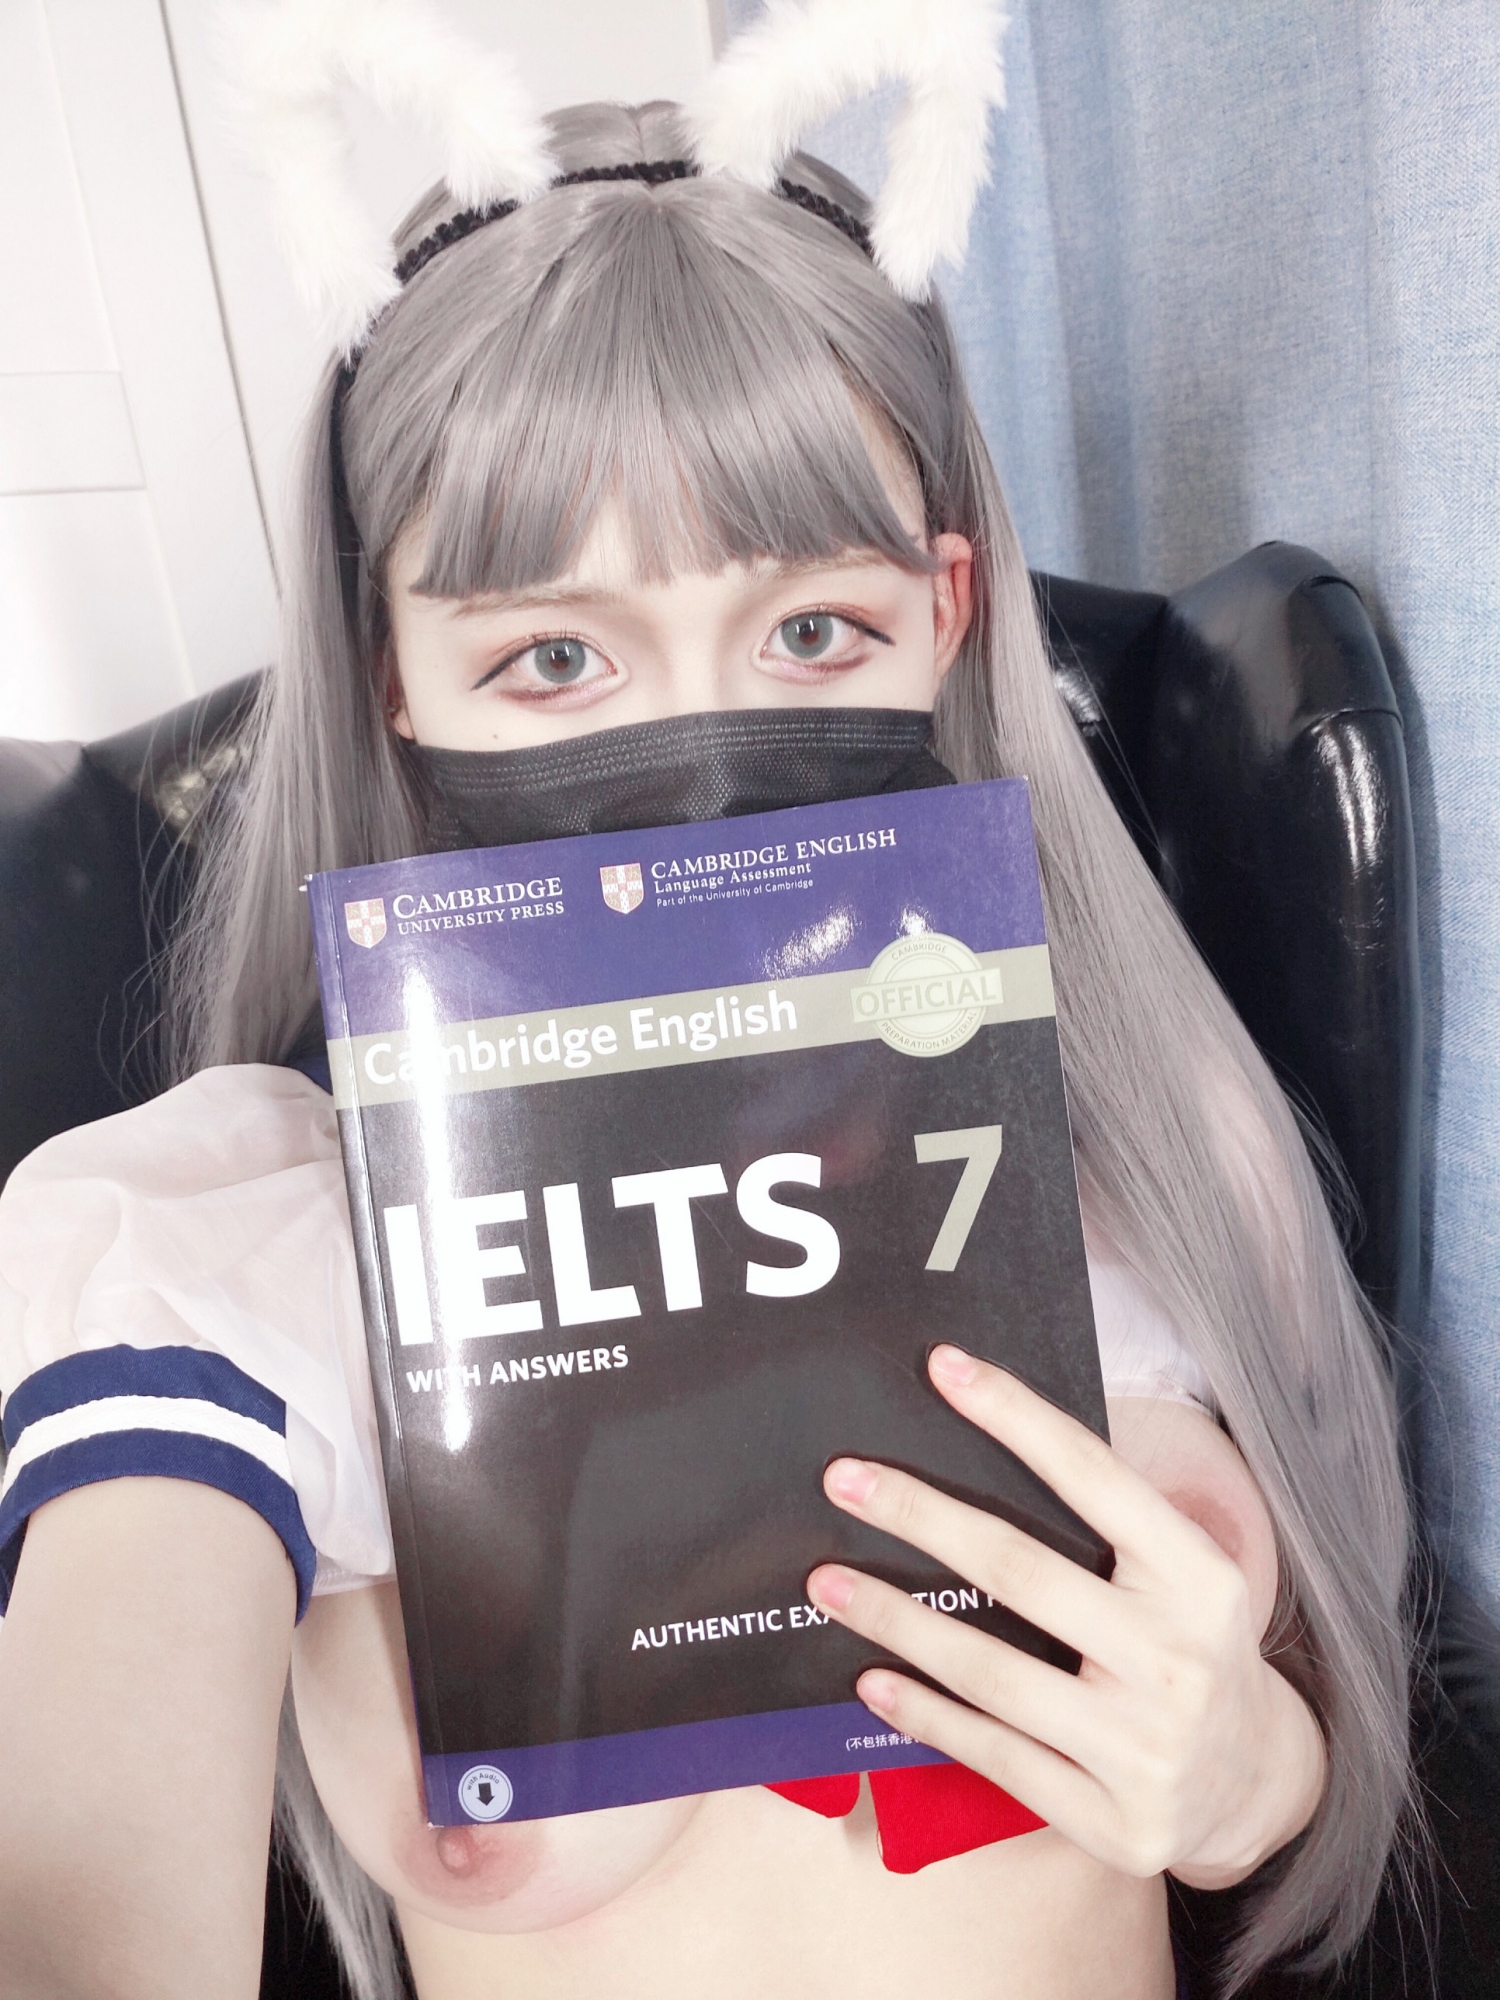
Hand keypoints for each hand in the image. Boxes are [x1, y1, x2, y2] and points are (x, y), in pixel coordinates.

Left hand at [806, 1345, 1325, 1885]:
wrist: (1257, 1784)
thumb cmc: (1189, 1649)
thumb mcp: (1181, 1579)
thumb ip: (1108, 1529)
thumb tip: (980, 1446)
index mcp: (1198, 1578)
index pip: (1093, 1476)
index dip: (1016, 1416)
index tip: (944, 1367)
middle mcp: (1176, 1659)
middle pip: (1019, 1569)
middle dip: (921, 1514)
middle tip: (844, 1479)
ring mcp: (1145, 1748)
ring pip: (991, 1671)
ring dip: (897, 1620)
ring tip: (827, 1581)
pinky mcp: (1114, 1822)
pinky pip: (996, 1755)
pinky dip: (926, 1714)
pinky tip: (872, 1679)